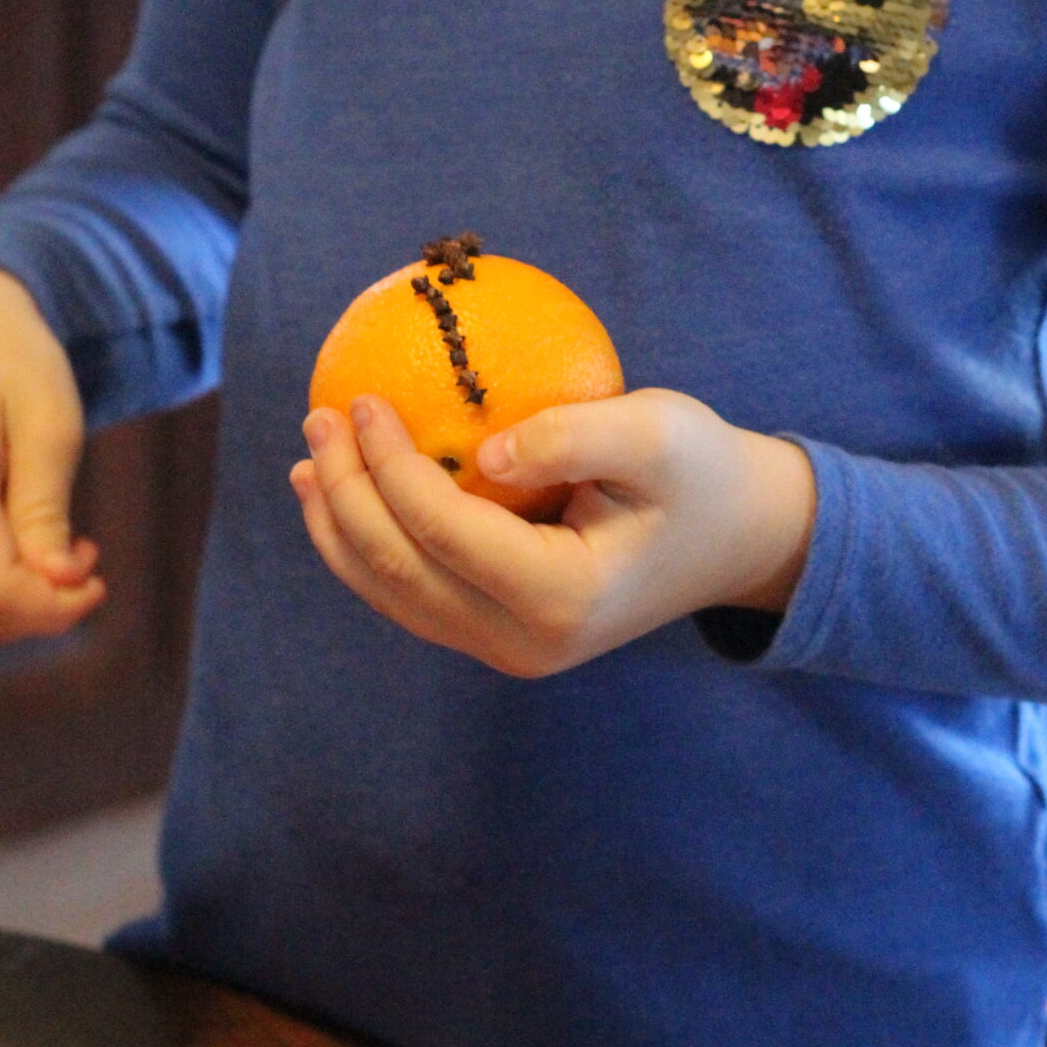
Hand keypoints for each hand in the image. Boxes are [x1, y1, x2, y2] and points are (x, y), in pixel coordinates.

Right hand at [0, 263, 102, 651]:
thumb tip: (60, 586)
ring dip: (9, 604)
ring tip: (51, 547)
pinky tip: (14, 548)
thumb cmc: (8, 360)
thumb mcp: (49, 420)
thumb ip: (46, 508)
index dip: (54, 607)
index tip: (97, 578)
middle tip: (81, 557)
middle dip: (36, 609)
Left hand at [290, 389, 815, 676]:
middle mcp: (526, 642)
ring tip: (310, 460)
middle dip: (345, 496)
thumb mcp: (659, 430)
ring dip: (339, 528)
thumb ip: (576, 435)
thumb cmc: (701, 469)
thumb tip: (482, 452)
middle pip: (401, 572)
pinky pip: (414, 594)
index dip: (389, 468)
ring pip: (394, 595)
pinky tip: (345, 496)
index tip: (363, 398)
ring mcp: (509, 648)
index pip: (445, 533)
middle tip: (320, 417)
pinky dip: (370, 545)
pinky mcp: (500, 634)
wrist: (736, 538)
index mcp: (562, 597)